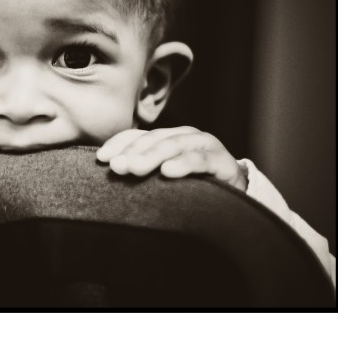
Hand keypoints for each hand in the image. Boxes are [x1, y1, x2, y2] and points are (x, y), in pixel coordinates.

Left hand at [96, 126, 247, 190]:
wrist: (236, 200)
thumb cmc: (193, 188)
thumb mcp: (163, 178)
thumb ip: (142, 171)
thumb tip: (110, 172)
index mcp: (167, 138)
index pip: (138, 136)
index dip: (119, 144)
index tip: (101, 158)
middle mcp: (184, 136)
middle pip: (154, 140)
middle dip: (133, 152)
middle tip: (117, 167)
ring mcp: (204, 145)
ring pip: (174, 146)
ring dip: (152, 156)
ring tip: (135, 168)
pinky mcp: (222, 161)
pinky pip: (200, 160)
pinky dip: (183, 164)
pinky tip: (168, 172)